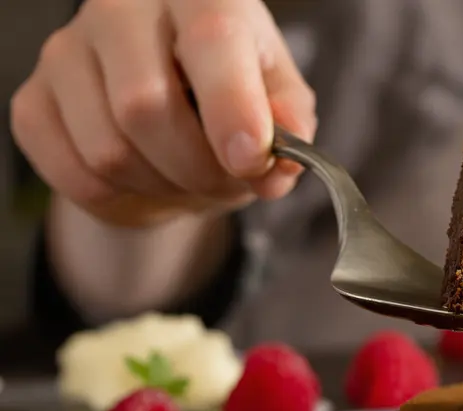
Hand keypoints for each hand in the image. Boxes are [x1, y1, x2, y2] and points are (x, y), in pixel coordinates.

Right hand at [10, 0, 316, 226]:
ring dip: (166, 190)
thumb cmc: (231, 85)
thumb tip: (278, 163)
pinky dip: (125, 201)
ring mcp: (64, 53)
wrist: (169, 95)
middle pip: (145, 107)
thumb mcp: (279, 93)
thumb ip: (290, 122)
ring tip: (193, 179)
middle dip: (200, 169)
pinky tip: (151, 182)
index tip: (251, 160)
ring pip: (109, 152)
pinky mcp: (33, 102)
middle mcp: (120, 10)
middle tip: (230, 181)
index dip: (232, 108)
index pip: (210, 40)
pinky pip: (77, 177)